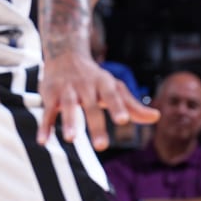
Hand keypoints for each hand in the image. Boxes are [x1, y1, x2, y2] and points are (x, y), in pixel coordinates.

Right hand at [37, 53, 156, 148]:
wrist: (65, 54)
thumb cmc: (95, 78)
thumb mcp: (114, 88)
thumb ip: (133, 105)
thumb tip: (156, 118)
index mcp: (104, 84)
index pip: (113, 96)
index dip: (118, 107)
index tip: (124, 121)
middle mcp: (85, 86)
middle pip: (92, 106)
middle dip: (96, 125)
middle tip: (102, 146)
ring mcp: (67, 89)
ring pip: (68, 106)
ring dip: (69, 122)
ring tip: (71, 140)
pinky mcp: (50, 94)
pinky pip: (47, 111)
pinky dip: (44, 125)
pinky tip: (43, 141)